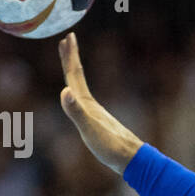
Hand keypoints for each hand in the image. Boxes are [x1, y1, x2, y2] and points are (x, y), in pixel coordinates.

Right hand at [58, 32, 143, 173]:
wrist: (130, 159)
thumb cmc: (109, 146)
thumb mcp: (90, 129)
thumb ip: (76, 111)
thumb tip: (65, 91)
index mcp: (87, 103)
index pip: (75, 74)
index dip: (70, 57)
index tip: (67, 37)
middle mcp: (90, 104)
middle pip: (78, 76)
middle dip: (71, 58)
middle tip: (67, 39)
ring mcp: (94, 112)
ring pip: (81, 87)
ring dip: (74, 72)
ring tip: (70, 63)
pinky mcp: (97, 122)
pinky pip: (83, 100)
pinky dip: (77, 92)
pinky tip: (78, 95)